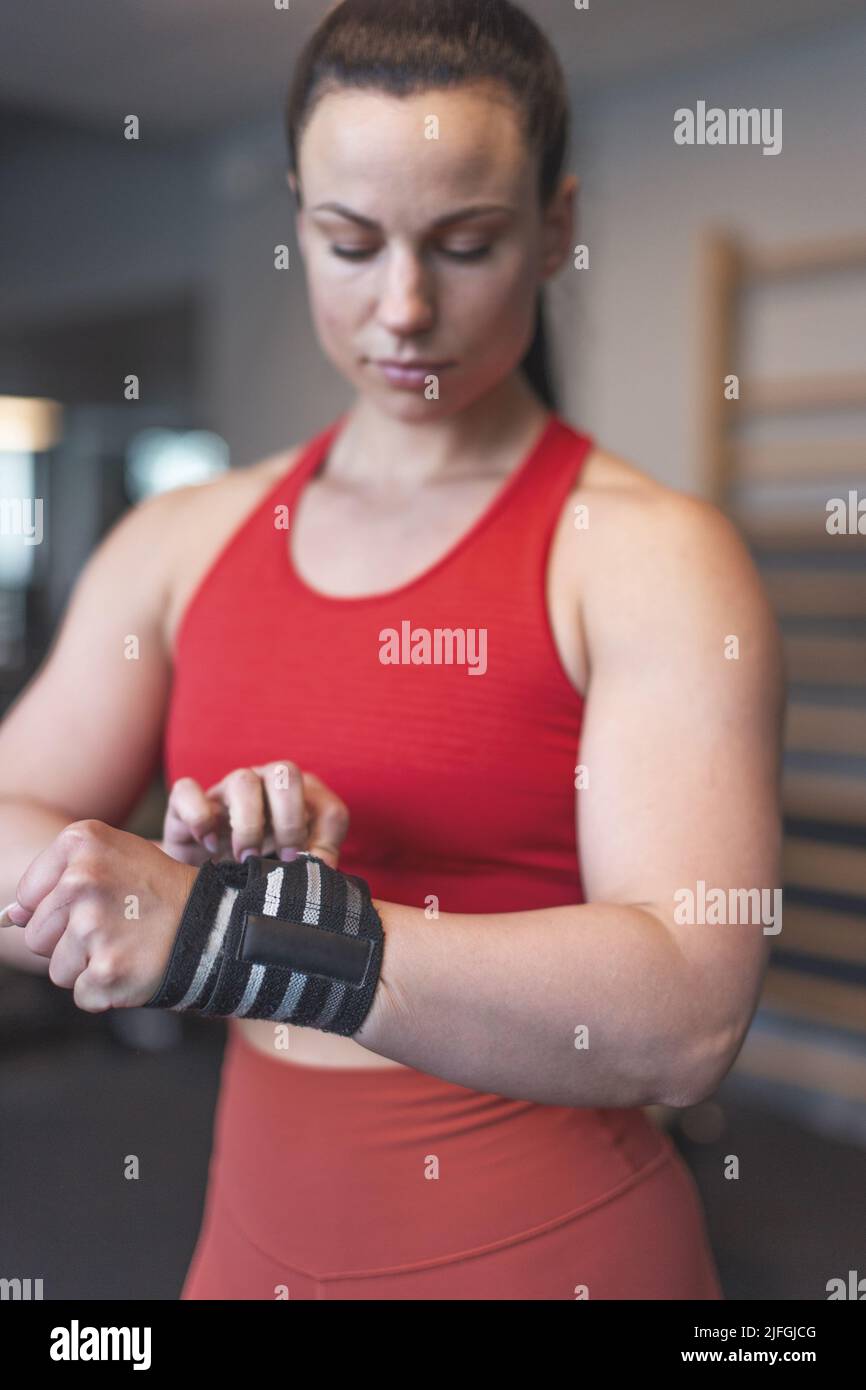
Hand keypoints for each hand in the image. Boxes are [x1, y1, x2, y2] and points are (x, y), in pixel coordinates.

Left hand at [4, 819, 198, 1011]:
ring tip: (127, 944)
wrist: (213, 923)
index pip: (28, 898)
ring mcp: (93, 927)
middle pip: (38, 936)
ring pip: (58, 969)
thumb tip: (9, 917)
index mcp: (80, 842)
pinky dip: (106, 990)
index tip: (98, 901)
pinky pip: (82, 994)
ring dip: (89, 966)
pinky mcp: (105, 970)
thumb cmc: (156, 890)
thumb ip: (55, 878)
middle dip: (70, 941)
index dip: (59, 909)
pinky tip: (134, 966)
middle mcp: (82, 880)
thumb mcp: (110, 856)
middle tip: (116, 926)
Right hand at [160, 763, 348, 869]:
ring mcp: (224, 789)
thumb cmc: (254, 871)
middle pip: (286, 774)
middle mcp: (263, 785)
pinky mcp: (184, 802)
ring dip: (249, 823)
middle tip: (284, 858)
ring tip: (246, 859)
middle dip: (290, 821)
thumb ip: (310, 866)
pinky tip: (209, 845)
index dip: (325, 839)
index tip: (310, 867)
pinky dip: (199, 817)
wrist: (198, 879)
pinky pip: (188, 790)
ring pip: (242, 780)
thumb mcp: (286, 870)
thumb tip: (323, 870)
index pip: (328, 806)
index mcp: (298, 800)